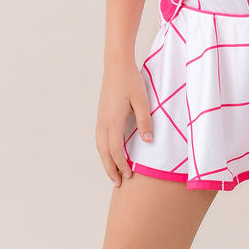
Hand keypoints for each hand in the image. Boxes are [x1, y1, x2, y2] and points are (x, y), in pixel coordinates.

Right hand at [96, 61, 154, 185]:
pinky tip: (109, 153)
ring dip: (106, 161)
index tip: (129, 176)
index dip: (122, 165)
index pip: (115, 150)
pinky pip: (100, 138)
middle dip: (111, 169)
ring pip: (100, 146)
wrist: (116, 65)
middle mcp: (104, 122)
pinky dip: (104, 150)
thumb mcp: (143, 101)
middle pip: (104, 152)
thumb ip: (145, 121)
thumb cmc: (131, 81)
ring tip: (113, 173)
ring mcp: (101, 118)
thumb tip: (148, 141)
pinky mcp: (101, 114)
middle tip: (118, 183)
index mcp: (113, 121)